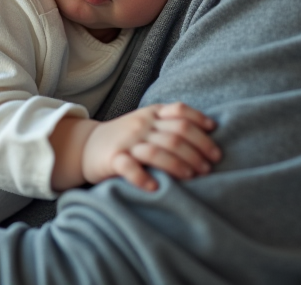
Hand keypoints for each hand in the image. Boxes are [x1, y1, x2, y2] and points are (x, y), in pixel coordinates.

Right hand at [84, 102, 219, 190]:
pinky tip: (156, 187)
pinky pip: (129, 167)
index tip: (214, 138)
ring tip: (192, 177)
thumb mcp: (147, 123)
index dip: (200, 123)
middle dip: (197, 150)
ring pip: (157, 150)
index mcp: (152, 113)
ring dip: (179, 164)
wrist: (86, 145)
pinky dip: (143, 177)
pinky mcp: (112, 159)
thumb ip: (170, 124)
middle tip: (209, 167)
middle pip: (176, 134)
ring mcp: (127, 141)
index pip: (180, 112)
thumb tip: (209, 131)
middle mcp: (141, 125)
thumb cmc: (126, 138)